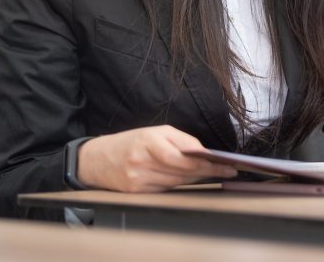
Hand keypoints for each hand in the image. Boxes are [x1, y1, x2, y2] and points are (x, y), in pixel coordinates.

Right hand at [77, 125, 236, 191]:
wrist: (97, 159)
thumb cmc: (132, 142)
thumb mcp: (157, 131)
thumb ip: (182, 140)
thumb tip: (205, 153)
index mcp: (148, 140)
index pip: (183, 158)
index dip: (207, 164)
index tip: (225, 167)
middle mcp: (141, 161)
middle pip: (182, 173)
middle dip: (206, 172)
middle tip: (226, 171)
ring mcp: (137, 179)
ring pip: (176, 183)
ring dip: (195, 180)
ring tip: (211, 174)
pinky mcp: (135, 192)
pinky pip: (165, 190)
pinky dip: (179, 186)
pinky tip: (189, 180)